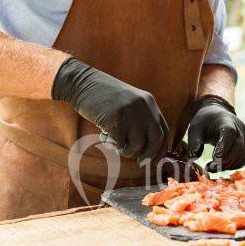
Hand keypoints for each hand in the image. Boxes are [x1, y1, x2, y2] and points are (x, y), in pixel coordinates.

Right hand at [51, 57, 168, 161]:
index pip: (163, 130)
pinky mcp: (116, 118)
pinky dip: (110, 144)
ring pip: (136, 144)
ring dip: (125, 150)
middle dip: (149, 154)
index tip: (156, 160)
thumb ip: (140, 121)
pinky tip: (102, 133)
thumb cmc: (103, 99)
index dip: (161, 148)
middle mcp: (143, 106)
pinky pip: (118, 143)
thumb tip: (148, 151)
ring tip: (114, 141)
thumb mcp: (128, 105)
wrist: (81, 83)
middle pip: (155, 139)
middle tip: (140, 162)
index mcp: (149, 102)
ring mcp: (130, 112)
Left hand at [188, 97, 244, 171]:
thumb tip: (194, 157)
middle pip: (238, 146)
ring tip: (213, 168)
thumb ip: (194, 142)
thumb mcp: (195, 129)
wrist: (217, 116)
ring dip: (228, 165)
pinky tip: (221, 166)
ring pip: (242, 155)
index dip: (224, 147)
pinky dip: (233, 166)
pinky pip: (244, 159)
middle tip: (210, 168)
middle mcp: (240, 127)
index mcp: (226, 120)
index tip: (214, 159)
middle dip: (225, 160)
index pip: (230, 133)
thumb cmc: (205, 123)